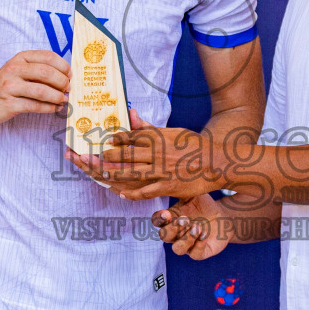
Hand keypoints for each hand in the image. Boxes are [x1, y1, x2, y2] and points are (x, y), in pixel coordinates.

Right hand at [0, 51, 68, 123]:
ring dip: (57, 97)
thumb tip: (67, 76)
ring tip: (63, 100)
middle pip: (46, 73)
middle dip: (62, 82)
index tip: (70, 75)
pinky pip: (35, 106)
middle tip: (68, 89)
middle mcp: (14, 70)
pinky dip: (49, 108)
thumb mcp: (20, 69)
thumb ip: (40, 69)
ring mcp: (10, 87)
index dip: (64, 66)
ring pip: (41, 91)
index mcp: (21, 58)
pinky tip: (55, 108)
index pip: (48, 57)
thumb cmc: (6, 83)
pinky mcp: (9, 104)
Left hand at [67, 111, 217, 200]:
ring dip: (114, 174)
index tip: (105, 140)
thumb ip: (150, 127)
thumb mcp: (173, 132)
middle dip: (107, 156)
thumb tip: (132, 115)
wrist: (216, 162)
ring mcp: (162, 171)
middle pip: (126, 155)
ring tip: (102, 174)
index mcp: (159, 138)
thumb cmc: (193, 145)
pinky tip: (121, 193)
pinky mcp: (167, 186)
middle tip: (93, 157)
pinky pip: (145, 191)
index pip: (131, 136)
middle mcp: (158, 153)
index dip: (116, 139)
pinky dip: (131, 193)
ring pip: (131, 173)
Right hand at [152, 194, 229, 260]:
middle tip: (184, 220)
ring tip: (197, 228)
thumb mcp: (193, 195)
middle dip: (172, 229)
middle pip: (164, 236)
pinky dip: (199, 245)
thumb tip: (170, 181)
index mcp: (171, 219)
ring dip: (185, 239)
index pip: (158, 221)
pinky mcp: (200, 252)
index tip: (167, 213)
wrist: (224, 216)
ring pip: (178, 249)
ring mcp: (187, 245)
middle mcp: (176, 234)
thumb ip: (181, 191)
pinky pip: (195, 254)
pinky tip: (204, 235)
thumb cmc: (204, 204)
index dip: (159, 219)